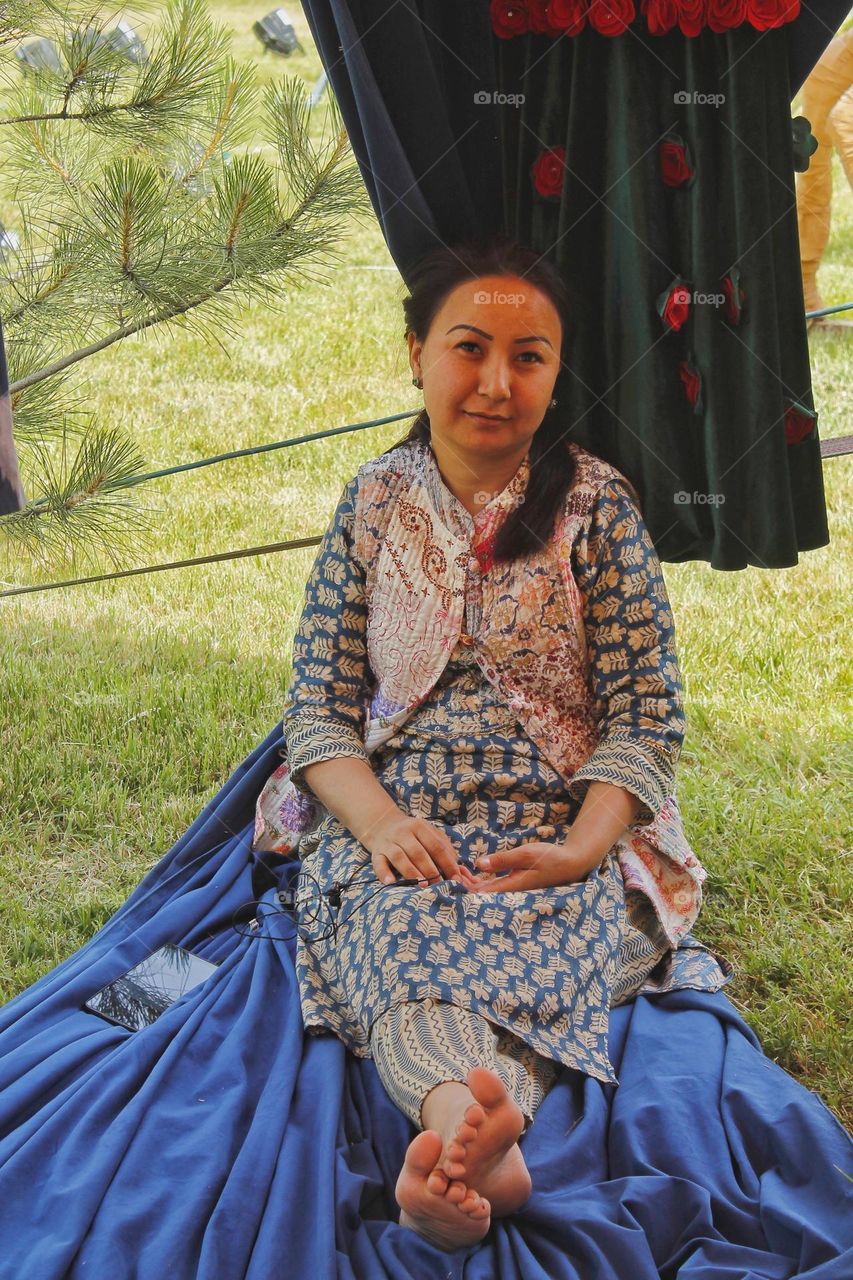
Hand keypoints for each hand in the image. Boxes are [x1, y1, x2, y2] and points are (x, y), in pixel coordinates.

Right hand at [364, 812, 460, 886]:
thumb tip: (460, 869)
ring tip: (421, 884)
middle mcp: (403, 833)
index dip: (447, 863)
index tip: (456, 879)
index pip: (436, 846)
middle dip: (430, 870)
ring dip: (411, 871)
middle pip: (418, 852)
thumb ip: (444, 848)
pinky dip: (384, 873)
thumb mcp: (429, 833)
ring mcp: (388, 843)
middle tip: (439, 885)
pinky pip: (378, 863)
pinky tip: (391, 882)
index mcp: (419, 826)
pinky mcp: (376, 853)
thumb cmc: (413, 834)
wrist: (383, 825)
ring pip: (399, 857)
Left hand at [457, 841, 601, 893]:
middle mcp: (509, 891)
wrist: (569, 864)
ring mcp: (512, 888)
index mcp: (510, 887)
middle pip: (479, 894)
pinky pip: (493, 884)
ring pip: (485, 889)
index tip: (450, 877)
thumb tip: (478, 864)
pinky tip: (472, 870)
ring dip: (469, 881)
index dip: (462, 887)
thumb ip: (502, 860)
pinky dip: (480, 878)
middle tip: (447, 871)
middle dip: (462, 884)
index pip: (480, 893)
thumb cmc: (549, 858)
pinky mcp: (514, 883)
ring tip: (455, 869)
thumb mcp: (525, 854)